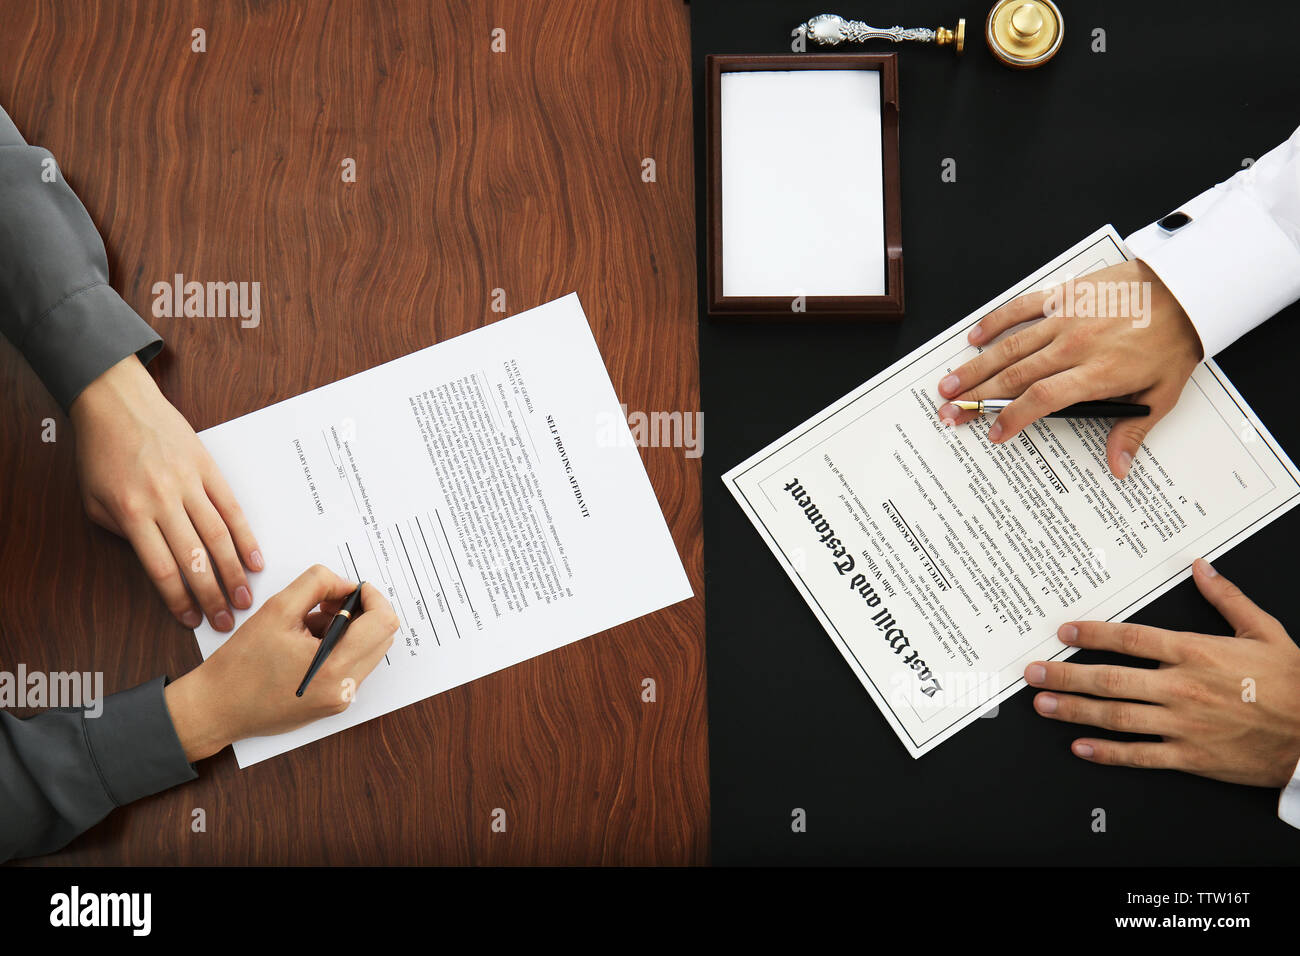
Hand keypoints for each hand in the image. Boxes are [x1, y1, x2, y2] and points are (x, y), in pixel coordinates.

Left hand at [69, 354, 261, 630]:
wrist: (118, 403)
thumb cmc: (103, 452)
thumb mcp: (94, 502)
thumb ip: (123, 535)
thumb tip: (156, 560)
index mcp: (132, 513)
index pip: (162, 568)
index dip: (178, 599)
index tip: (190, 620)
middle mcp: (163, 500)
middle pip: (195, 559)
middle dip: (212, 595)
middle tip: (226, 621)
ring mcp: (190, 483)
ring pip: (217, 537)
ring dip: (233, 572)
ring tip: (244, 598)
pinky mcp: (208, 469)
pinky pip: (231, 508)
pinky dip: (245, 537)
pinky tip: (254, 559)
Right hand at [163, 566, 397, 760]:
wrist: (216, 709)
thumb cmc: (240, 665)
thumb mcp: (277, 609)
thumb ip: (317, 584)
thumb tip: (347, 584)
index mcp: (335, 668)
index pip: (383, 622)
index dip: (371, 597)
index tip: (347, 589)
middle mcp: (345, 688)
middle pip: (381, 636)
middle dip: (358, 612)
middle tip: (322, 605)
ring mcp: (341, 699)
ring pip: (368, 649)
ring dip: (348, 630)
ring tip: (306, 628)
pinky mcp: (333, 703)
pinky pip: (352, 665)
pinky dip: (338, 647)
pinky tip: (304, 645)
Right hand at [935, 261, 1202, 478]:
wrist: (1185, 289)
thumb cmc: (1173, 339)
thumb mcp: (1161, 393)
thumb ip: (1132, 430)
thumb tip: (1119, 467)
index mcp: (1097, 373)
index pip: (1042, 399)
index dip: (1013, 418)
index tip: (994, 433)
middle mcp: (1075, 346)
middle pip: (1014, 376)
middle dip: (976, 398)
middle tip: (949, 413)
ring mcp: (1065, 319)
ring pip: (1009, 347)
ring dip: (975, 367)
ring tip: (948, 384)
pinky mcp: (1064, 296)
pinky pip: (1021, 308)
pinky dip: (995, 322)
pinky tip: (975, 338)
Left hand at [1024, 559, 1299, 788]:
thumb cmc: (1293, 684)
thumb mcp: (1263, 631)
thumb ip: (1226, 598)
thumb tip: (1201, 566)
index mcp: (1196, 652)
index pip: (1131, 639)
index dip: (1092, 634)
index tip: (1064, 631)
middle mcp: (1182, 687)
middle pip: (1110, 678)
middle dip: (1065, 674)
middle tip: (1032, 672)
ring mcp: (1184, 725)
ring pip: (1116, 716)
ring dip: (1075, 710)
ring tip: (1042, 704)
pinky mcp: (1191, 757)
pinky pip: (1140, 756)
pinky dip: (1107, 753)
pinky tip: (1080, 748)